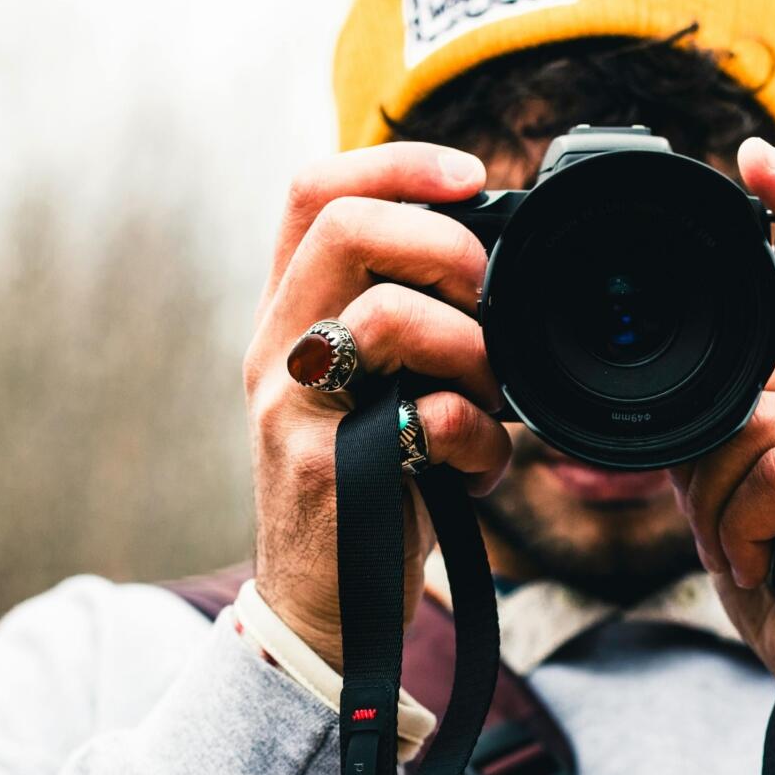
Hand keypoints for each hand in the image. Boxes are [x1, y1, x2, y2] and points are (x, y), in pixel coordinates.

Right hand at [245, 144, 514, 668]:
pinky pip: (425, 418)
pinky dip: (480, 438)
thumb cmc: (372, 492)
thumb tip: (499, 262)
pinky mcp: (326, 470)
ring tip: (490, 397)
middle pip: (343, 227)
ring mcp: (291, 410)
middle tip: (486, 294)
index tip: (471, 177)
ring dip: (471, 348)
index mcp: (290, 317)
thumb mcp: (381, 389)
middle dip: (442, 243)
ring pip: (384, 319)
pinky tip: (479, 464)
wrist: (324, 612)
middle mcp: (276, 352)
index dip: (395, 162)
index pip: (313, 192)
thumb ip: (411, 322)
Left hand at [671, 138, 774, 774]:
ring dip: (727, 506)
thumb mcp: (743, 489)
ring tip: (764, 552)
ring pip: (755, 425)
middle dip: (712, 463)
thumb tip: (675, 383)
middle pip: (751, 373)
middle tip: (740, 530)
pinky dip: (756, 532)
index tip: (751, 159)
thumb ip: (719, 422)